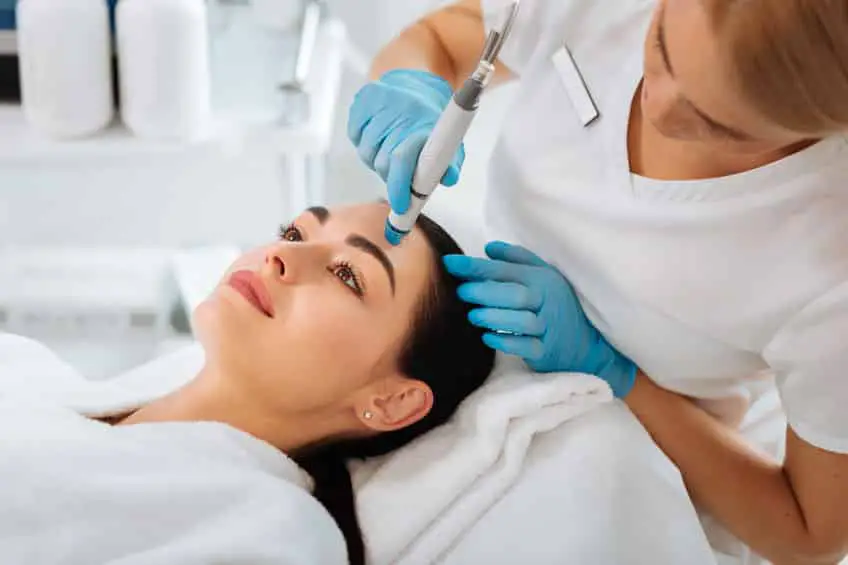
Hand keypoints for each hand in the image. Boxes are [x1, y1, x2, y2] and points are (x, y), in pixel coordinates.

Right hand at [347, 69, 465, 214]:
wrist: (417, 83)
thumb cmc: (432, 119)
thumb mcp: (450, 141)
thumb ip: (451, 163)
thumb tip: (448, 178)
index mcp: (421, 121)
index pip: (402, 159)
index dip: (399, 186)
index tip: (400, 204)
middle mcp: (398, 109)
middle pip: (382, 162)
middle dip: (392, 177)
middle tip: (401, 174)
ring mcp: (377, 103)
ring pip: (366, 152)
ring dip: (377, 160)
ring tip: (391, 149)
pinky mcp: (361, 101)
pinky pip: (355, 136)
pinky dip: (365, 143)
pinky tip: (380, 136)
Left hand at [443, 241, 636, 397]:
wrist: (587, 344)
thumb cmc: (556, 305)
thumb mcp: (544, 276)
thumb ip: (516, 260)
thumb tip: (489, 248)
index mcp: (542, 279)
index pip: (506, 269)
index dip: (477, 266)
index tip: (449, 262)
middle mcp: (547, 301)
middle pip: (515, 294)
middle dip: (485, 291)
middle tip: (461, 291)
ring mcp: (548, 327)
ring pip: (521, 321)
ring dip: (494, 316)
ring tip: (473, 315)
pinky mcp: (546, 351)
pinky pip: (526, 346)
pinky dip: (506, 341)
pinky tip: (488, 337)